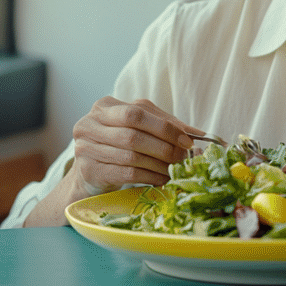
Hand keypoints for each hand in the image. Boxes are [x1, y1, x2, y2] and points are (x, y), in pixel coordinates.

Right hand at [68, 97, 198, 194]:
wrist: (91, 172)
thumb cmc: (119, 146)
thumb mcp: (140, 129)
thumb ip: (166, 126)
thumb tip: (200, 135)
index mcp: (105, 106)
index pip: (138, 113)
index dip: (165, 128)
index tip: (188, 141)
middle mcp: (90, 123)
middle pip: (133, 134)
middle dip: (164, 148)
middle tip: (184, 159)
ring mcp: (85, 147)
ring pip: (131, 156)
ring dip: (159, 165)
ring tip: (176, 171)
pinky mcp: (89, 170)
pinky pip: (125, 173)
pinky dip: (148, 177)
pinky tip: (161, 179)